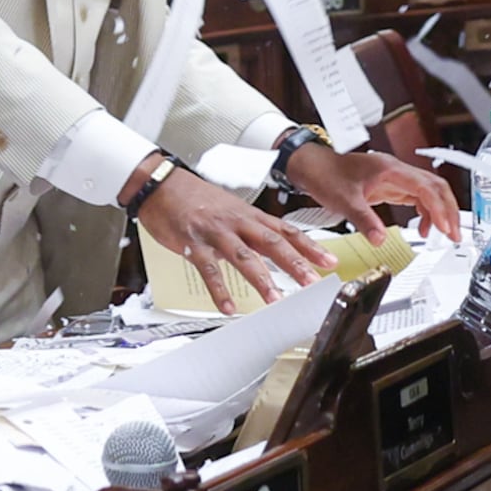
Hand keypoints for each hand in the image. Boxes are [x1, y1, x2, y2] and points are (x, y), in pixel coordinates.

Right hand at [132, 170, 329, 310]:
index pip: (286, 231)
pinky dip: (219, 289)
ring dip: (261, 279)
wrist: (161, 185)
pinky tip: (228, 306)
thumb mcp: (230, 210)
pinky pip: (208, 269)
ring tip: (275, 300)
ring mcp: (215, 232)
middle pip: (271, 243)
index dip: (309, 246)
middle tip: (312, 282)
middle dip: (294, 263)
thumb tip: (272, 248)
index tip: (329, 262)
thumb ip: (250, 230)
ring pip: (243, 256)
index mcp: (249, 215)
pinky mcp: (193, 243)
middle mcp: (237, 222)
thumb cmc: (194, 198)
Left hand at [281, 141, 464, 244]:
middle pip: (436, 187)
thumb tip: (380, 239)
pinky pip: (416, 197)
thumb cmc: (326, 175)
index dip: (440, 209)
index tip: (446, 228)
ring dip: (439, 212)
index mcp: (390, 170)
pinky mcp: (390, 185)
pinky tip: (423, 228)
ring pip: (429, 191)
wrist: (312, 166)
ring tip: (443, 234)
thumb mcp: (345, 201)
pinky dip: (425, 212)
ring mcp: (395, 177)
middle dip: (449, 210)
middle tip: (454, 234)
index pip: (426, 188)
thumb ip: (364, 220)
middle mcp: (396, 171)